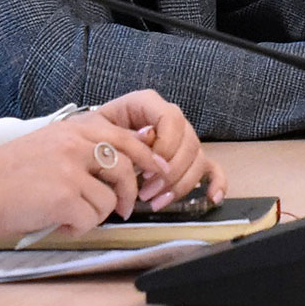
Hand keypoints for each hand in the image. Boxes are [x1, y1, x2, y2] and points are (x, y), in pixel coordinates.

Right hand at [0, 110, 167, 238]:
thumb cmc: (9, 174)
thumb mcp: (51, 145)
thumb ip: (84, 149)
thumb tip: (120, 166)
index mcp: (75, 128)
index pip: (128, 138)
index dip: (147, 158)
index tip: (156, 171)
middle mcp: (77, 142)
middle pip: (129, 166)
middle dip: (131, 191)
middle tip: (124, 207)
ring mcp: (72, 168)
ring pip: (111, 198)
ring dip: (96, 213)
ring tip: (72, 215)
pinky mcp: (65, 195)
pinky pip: (92, 218)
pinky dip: (78, 226)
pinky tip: (58, 222)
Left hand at [92, 89, 225, 211]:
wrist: (88, 146)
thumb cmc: (92, 136)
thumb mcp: (98, 131)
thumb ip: (123, 134)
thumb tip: (149, 139)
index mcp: (148, 104)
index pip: (171, 117)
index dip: (166, 144)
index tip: (148, 169)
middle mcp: (171, 119)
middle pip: (188, 142)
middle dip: (170, 172)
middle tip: (145, 193)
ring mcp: (182, 140)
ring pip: (198, 159)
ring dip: (181, 184)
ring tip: (156, 201)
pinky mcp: (188, 160)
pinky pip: (212, 168)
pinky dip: (216, 182)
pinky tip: (213, 197)